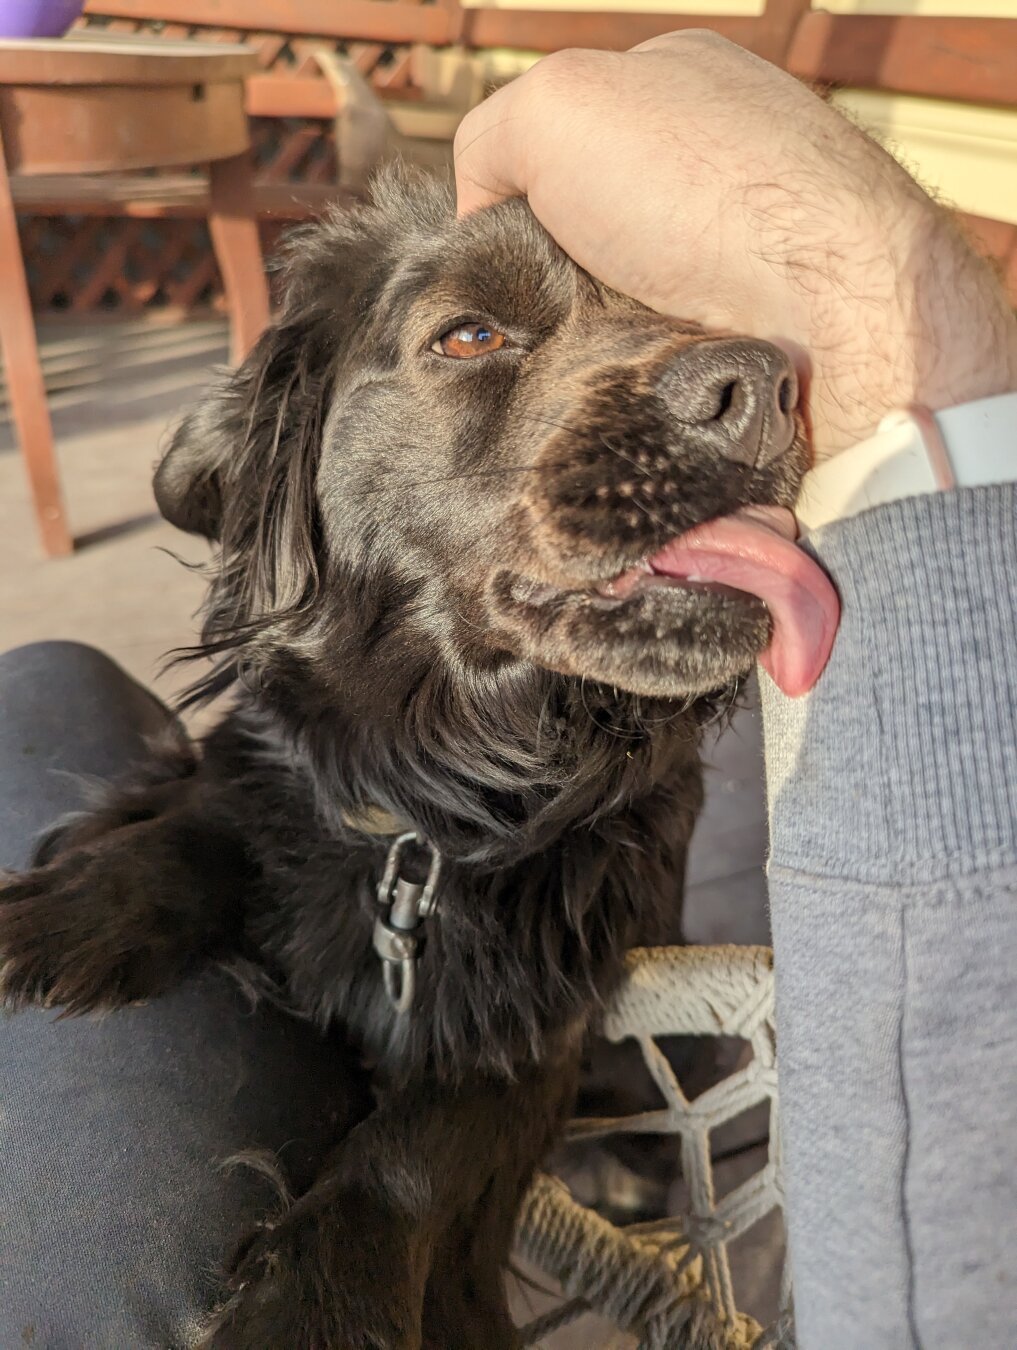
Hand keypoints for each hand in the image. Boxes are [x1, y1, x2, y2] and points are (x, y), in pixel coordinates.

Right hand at [455, 31, 1016, 459]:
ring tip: (585, 349)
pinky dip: (642, 356)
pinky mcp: (762, 316)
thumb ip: (491, 139)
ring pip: (626, 291)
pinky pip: (671, 339)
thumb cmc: (697, 185)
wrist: (823, 300)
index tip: (511, 247)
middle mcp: (721, 154)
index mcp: (679, 82)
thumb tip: (484, 217)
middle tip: (544, 309)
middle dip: (559, 267)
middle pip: (594, 221)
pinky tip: (636, 368)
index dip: (525, 192)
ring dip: (594, 323)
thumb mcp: (554, 106)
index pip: (565, 137)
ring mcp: (749, 239)